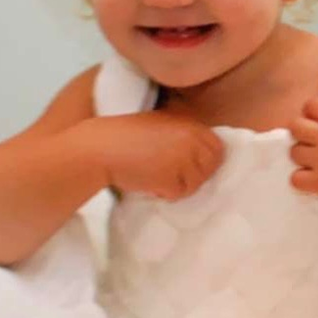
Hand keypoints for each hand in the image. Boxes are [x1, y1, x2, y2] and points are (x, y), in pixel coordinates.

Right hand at [90, 112, 224, 199]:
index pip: (218, 148)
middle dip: (194, 175)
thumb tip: (205, 158)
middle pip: (211, 168)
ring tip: (155, 174)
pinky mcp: (172, 178)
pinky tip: (148, 182)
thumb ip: (184, 136)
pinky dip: (164, 193)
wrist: (100, 147)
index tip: (188, 165)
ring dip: (178, 185)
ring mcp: (184, 159)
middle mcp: (193, 139)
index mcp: (191, 124)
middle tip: (170, 173)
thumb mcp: (162, 125)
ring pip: (196, 184)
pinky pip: (178, 194)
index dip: (205, 160)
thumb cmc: (125, 135)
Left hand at [288, 98, 317, 205]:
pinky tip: (312, 178)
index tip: (317, 119)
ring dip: (301, 155)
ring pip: (293, 152)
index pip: (311, 105)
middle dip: (300, 130)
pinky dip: (301, 179)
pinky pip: (295, 178)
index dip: (312, 111)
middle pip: (295, 126)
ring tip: (313, 160)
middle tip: (309, 139)